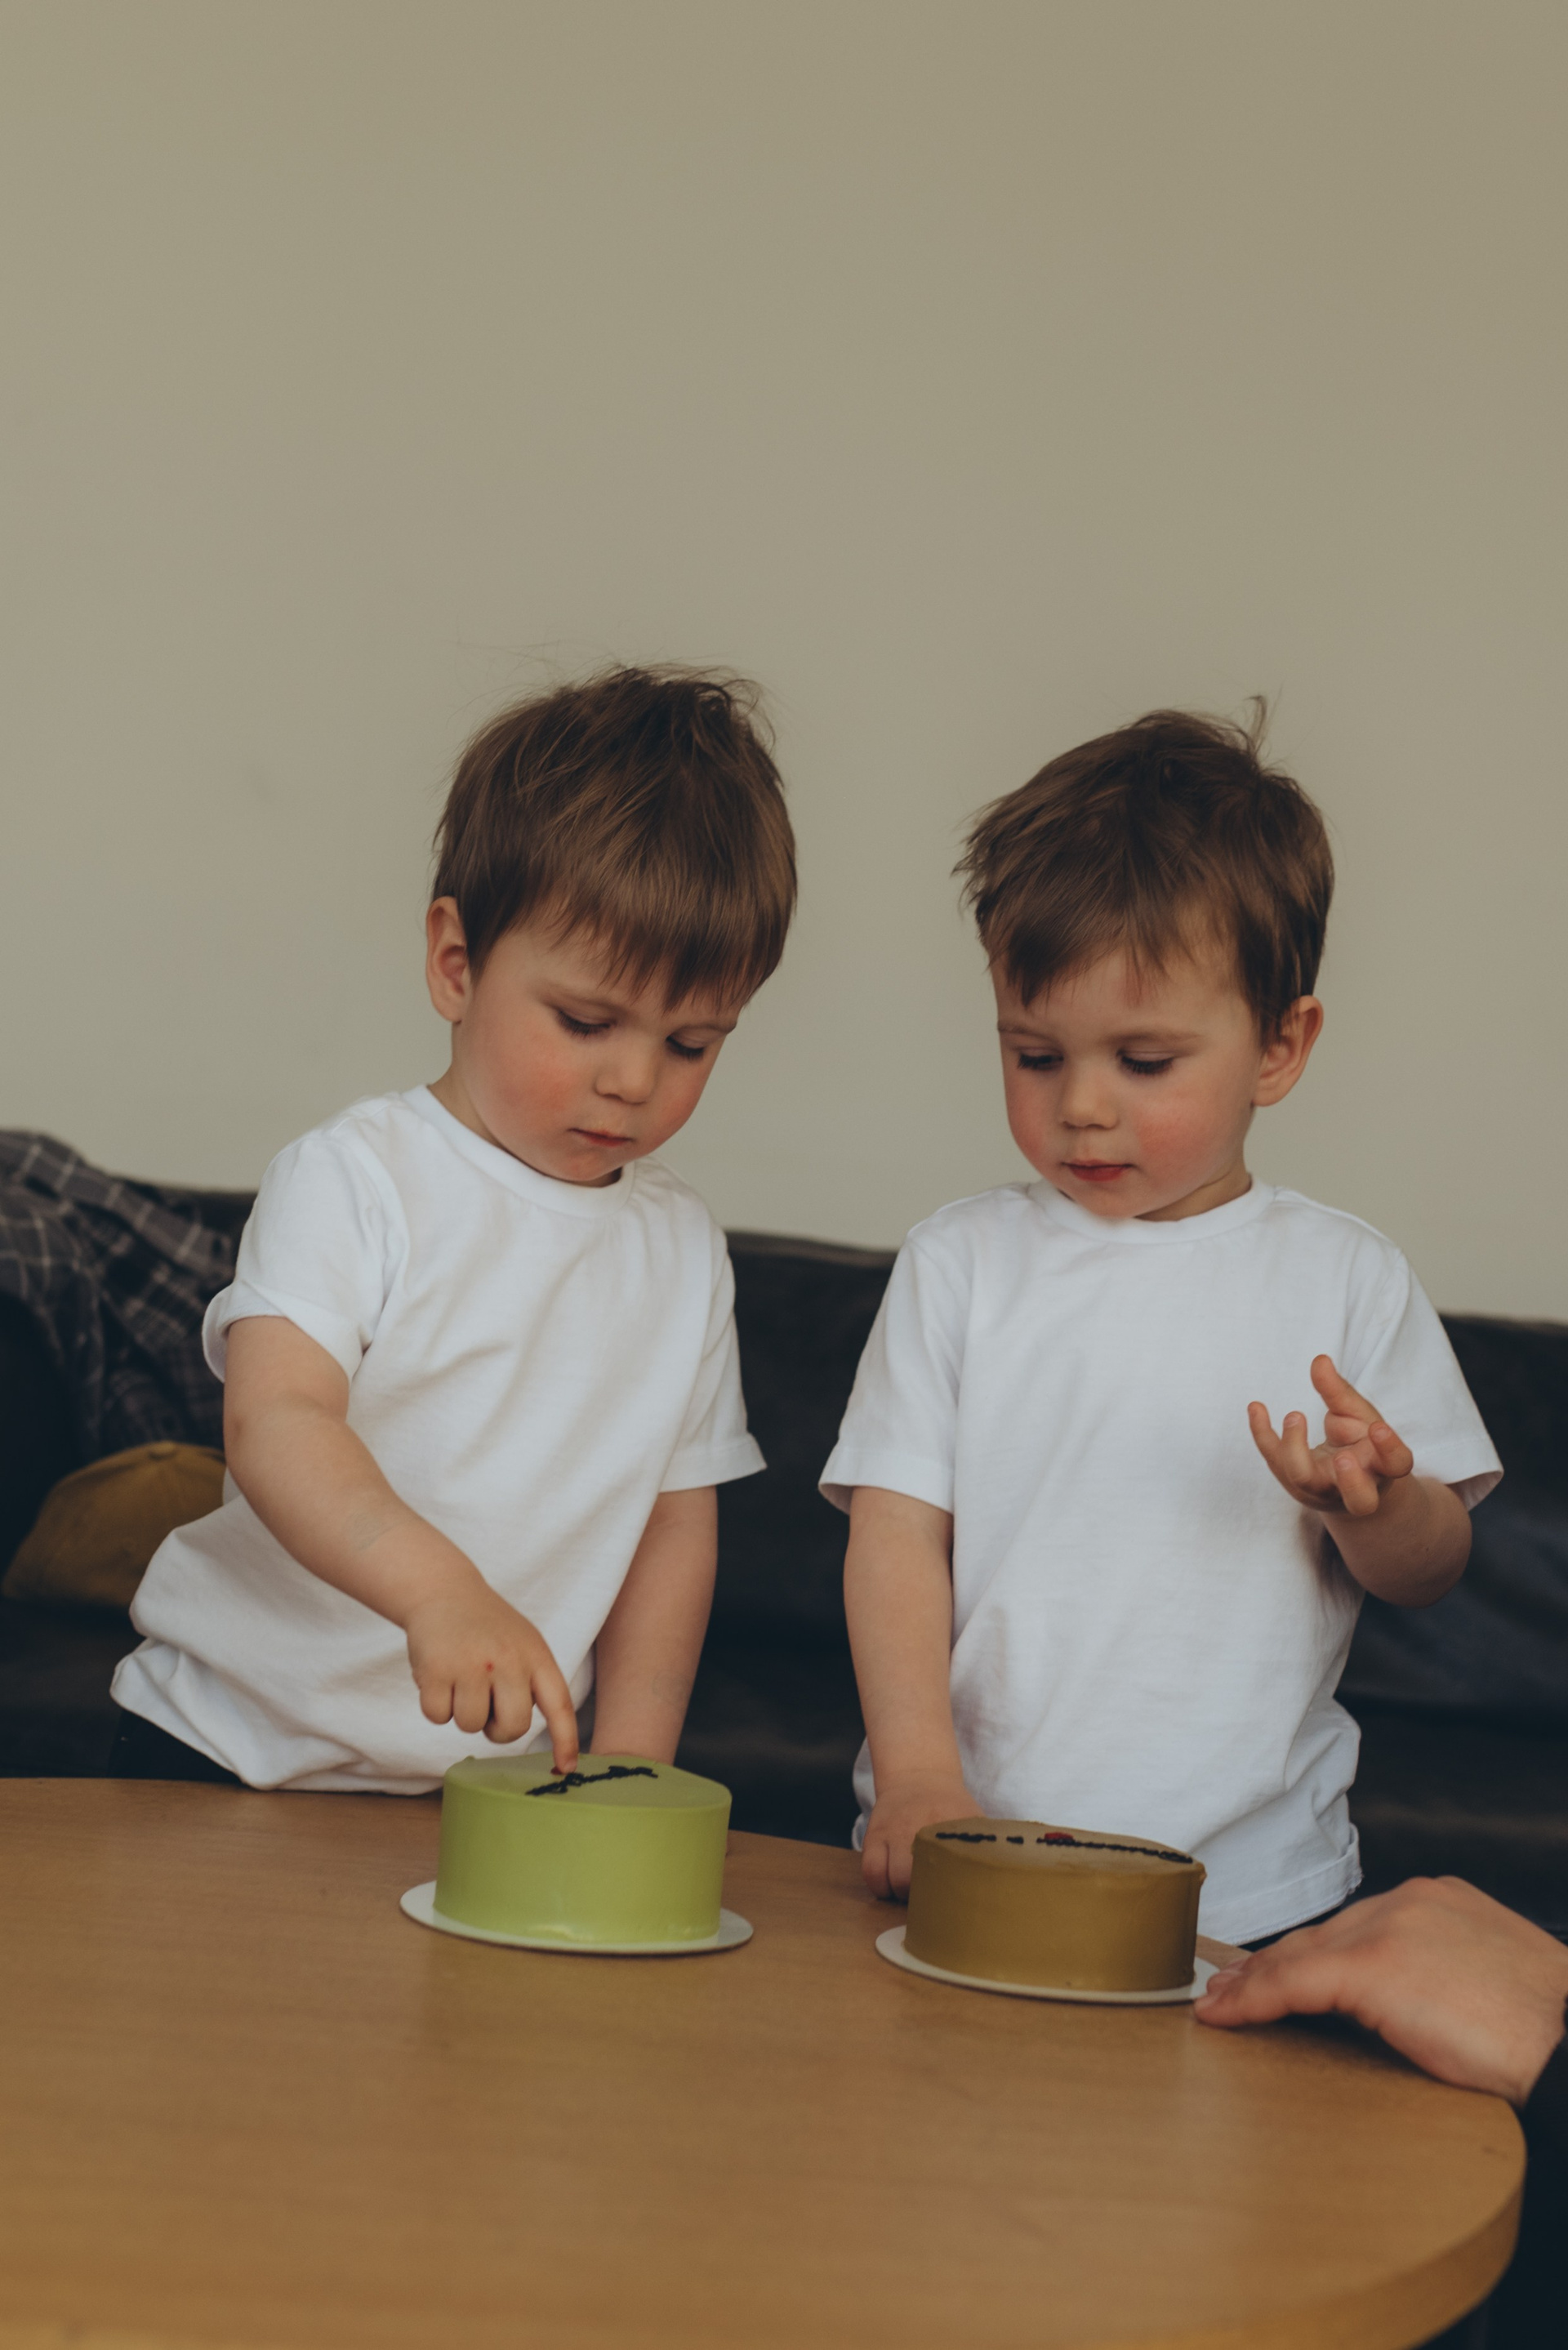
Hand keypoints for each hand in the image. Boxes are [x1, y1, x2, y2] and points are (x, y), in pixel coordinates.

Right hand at [403, 1574, 578, 1771]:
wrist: (442, 1590)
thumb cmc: (485, 1626)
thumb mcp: (523, 1642)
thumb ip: (532, 1681)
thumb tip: (528, 1728)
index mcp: (536, 1655)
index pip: (559, 1704)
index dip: (566, 1739)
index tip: (568, 1768)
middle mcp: (508, 1660)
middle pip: (512, 1729)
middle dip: (497, 1728)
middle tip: (486, 1704)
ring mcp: (472, 1665)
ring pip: (470, 1725)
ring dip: (461, 1711)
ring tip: (459, 1677)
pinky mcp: (436, 1670)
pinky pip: (437, 1716)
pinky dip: (434, 1704)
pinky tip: (437, 1675)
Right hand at [862, 1773, 976, 1901]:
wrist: (919, 1777)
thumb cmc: (950, 1809)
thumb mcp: (973, 1823)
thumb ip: (986, 1850)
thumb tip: (1006, 1881)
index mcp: (952, 1831)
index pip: (955, 1874)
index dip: (954, 1897)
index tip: (957, 1905)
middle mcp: (921, 1831)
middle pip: (921, 1881)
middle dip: (924, 1899)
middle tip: (932, 1901)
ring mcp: (894, 1833)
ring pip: (893, 1880)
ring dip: (901, 1895)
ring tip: (911, 1893)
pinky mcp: (874, 1835)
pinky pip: (871, 1873)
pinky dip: (880, 1886)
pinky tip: (890, 1885)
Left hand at [1195, 1877, 1567, 2103]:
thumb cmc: (1544, 2027)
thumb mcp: (1486, 1981)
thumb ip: (1437, 1974)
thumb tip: (1407, 2005)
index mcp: (1437, 1901)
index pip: (1356, 1927)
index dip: (1310, 1953)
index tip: (1277, 1971)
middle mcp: (1407, 1902)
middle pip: (1322, 1937)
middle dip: (1273, 1964)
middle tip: (1233, 1987)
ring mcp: (1389, 1930)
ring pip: (1300, 1956)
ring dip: (1253, 1982)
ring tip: (1220, 2004)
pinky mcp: (1373, 1968)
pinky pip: (1295, 1982)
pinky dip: (1254, 1999)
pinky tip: (1228, 2016)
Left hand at [1248, 1354, 1413, 1518]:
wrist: (1348, 1481)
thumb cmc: (1361, 1444)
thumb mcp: (1358, 1417)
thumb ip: (1339, 1393)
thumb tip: (1319, 1360)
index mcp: (1382, 1467)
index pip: (1397, 1465)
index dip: (1391, 1449)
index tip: (1379, 1427)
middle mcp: (1356, 1487)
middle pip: (1360, 1500)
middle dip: (1352, 1481)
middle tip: (1342, 1457)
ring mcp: (1321, 1490)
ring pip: (1305, 1483)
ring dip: (1296, 1451)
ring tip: (1295, 1415)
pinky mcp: (1293, 1483)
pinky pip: (1274, 1460)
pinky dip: (1262, 1433)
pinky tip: (1256, 1406)